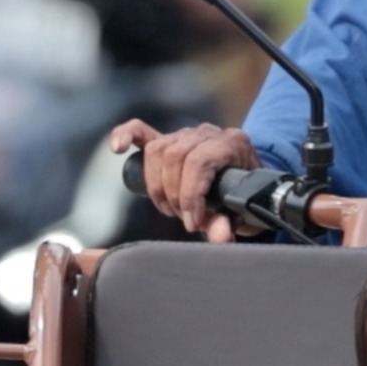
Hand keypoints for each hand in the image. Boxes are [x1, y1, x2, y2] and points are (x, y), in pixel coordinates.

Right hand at [108, 119, 257, 243]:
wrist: (248, 184)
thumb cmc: (244, 198)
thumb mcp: (243, 214)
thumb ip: (230, 224)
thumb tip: (220, 235)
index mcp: (231, 144)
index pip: (199, 162)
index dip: (191, 195)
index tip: (194, 222)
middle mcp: (208, 133)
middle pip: (175, 156)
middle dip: (174, 194)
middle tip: (182, 217)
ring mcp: (187, 133)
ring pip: (158, 150)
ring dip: (157, 185)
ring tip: (170, 208)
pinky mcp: (168, 139)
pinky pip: (142, 130)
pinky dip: (126, 136)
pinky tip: (118, 149)